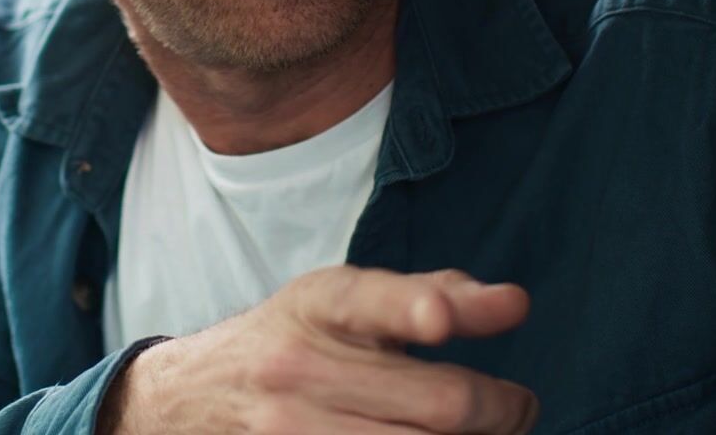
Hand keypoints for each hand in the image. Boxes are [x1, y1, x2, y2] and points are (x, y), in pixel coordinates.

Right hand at [96, 266, 537, 434]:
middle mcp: (300, 368)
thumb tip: (515, 304)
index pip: (369, 302)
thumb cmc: (298, 338)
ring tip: (485, 431)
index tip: (439, 320)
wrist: (199, 394)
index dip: (411, 309)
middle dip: (503, 408)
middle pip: (439, 405)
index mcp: (319, 304)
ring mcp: (294, 433)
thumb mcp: (349, 300)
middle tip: (516, 405)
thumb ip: (436, 293)